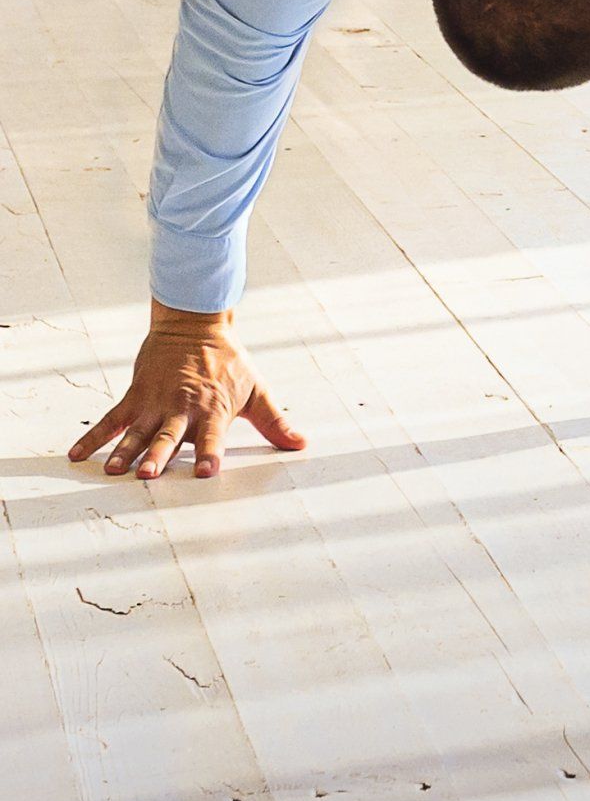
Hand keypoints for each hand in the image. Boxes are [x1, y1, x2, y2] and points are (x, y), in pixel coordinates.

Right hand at [68, 301, 306, 480]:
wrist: (195, 324)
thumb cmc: (229, 364)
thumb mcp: (255, 390)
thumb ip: (275, 422)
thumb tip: (302, 445)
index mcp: (213, 410)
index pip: (212, 437)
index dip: (209, 454)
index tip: (205, 472)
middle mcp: (182, 409)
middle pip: (170, 437)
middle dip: (160, 457)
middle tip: (149, 476)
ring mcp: (155, 403)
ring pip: (138, 432)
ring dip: (125, 452)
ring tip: (112, 472)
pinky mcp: (136, 396)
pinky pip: (111, 420)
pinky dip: (93, 437)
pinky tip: (76, 456)